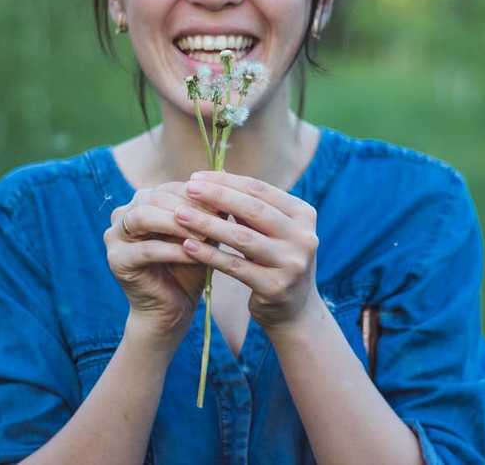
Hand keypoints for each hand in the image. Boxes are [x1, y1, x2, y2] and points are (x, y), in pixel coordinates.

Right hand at [104, 183, 221, 340]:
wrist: (173, 309)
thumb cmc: (189, 268)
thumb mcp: (201, 235)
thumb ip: (208, 211)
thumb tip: (227, 178)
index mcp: (141, 202)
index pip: (168, 188)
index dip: (196, 194)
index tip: (224, 202)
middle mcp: (123, 214)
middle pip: (153, 197)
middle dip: (186, 206)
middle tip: (216, 217)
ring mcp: (114, 237)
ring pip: (143, 217)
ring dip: (177, 224)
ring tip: (205, 234)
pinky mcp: (116, 260)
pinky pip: (146, 249)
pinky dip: (174, 250)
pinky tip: (196, 254)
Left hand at [176, 171, 320, 329]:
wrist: (295, 310)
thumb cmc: (275, 260)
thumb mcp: (271, 231)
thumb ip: (250, 207)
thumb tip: (218, 174)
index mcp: (304, 214)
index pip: (260, 190)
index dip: (227, 181)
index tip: (196, 176)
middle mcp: (304, 237)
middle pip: (253, 209)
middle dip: (217, 196)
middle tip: (188, 188)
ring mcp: (292, 263)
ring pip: (242, 238)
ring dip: (208, 224)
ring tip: (180, 214)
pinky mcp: (275, 287)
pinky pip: (235, 267)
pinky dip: (210, 254)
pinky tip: (188, 246)